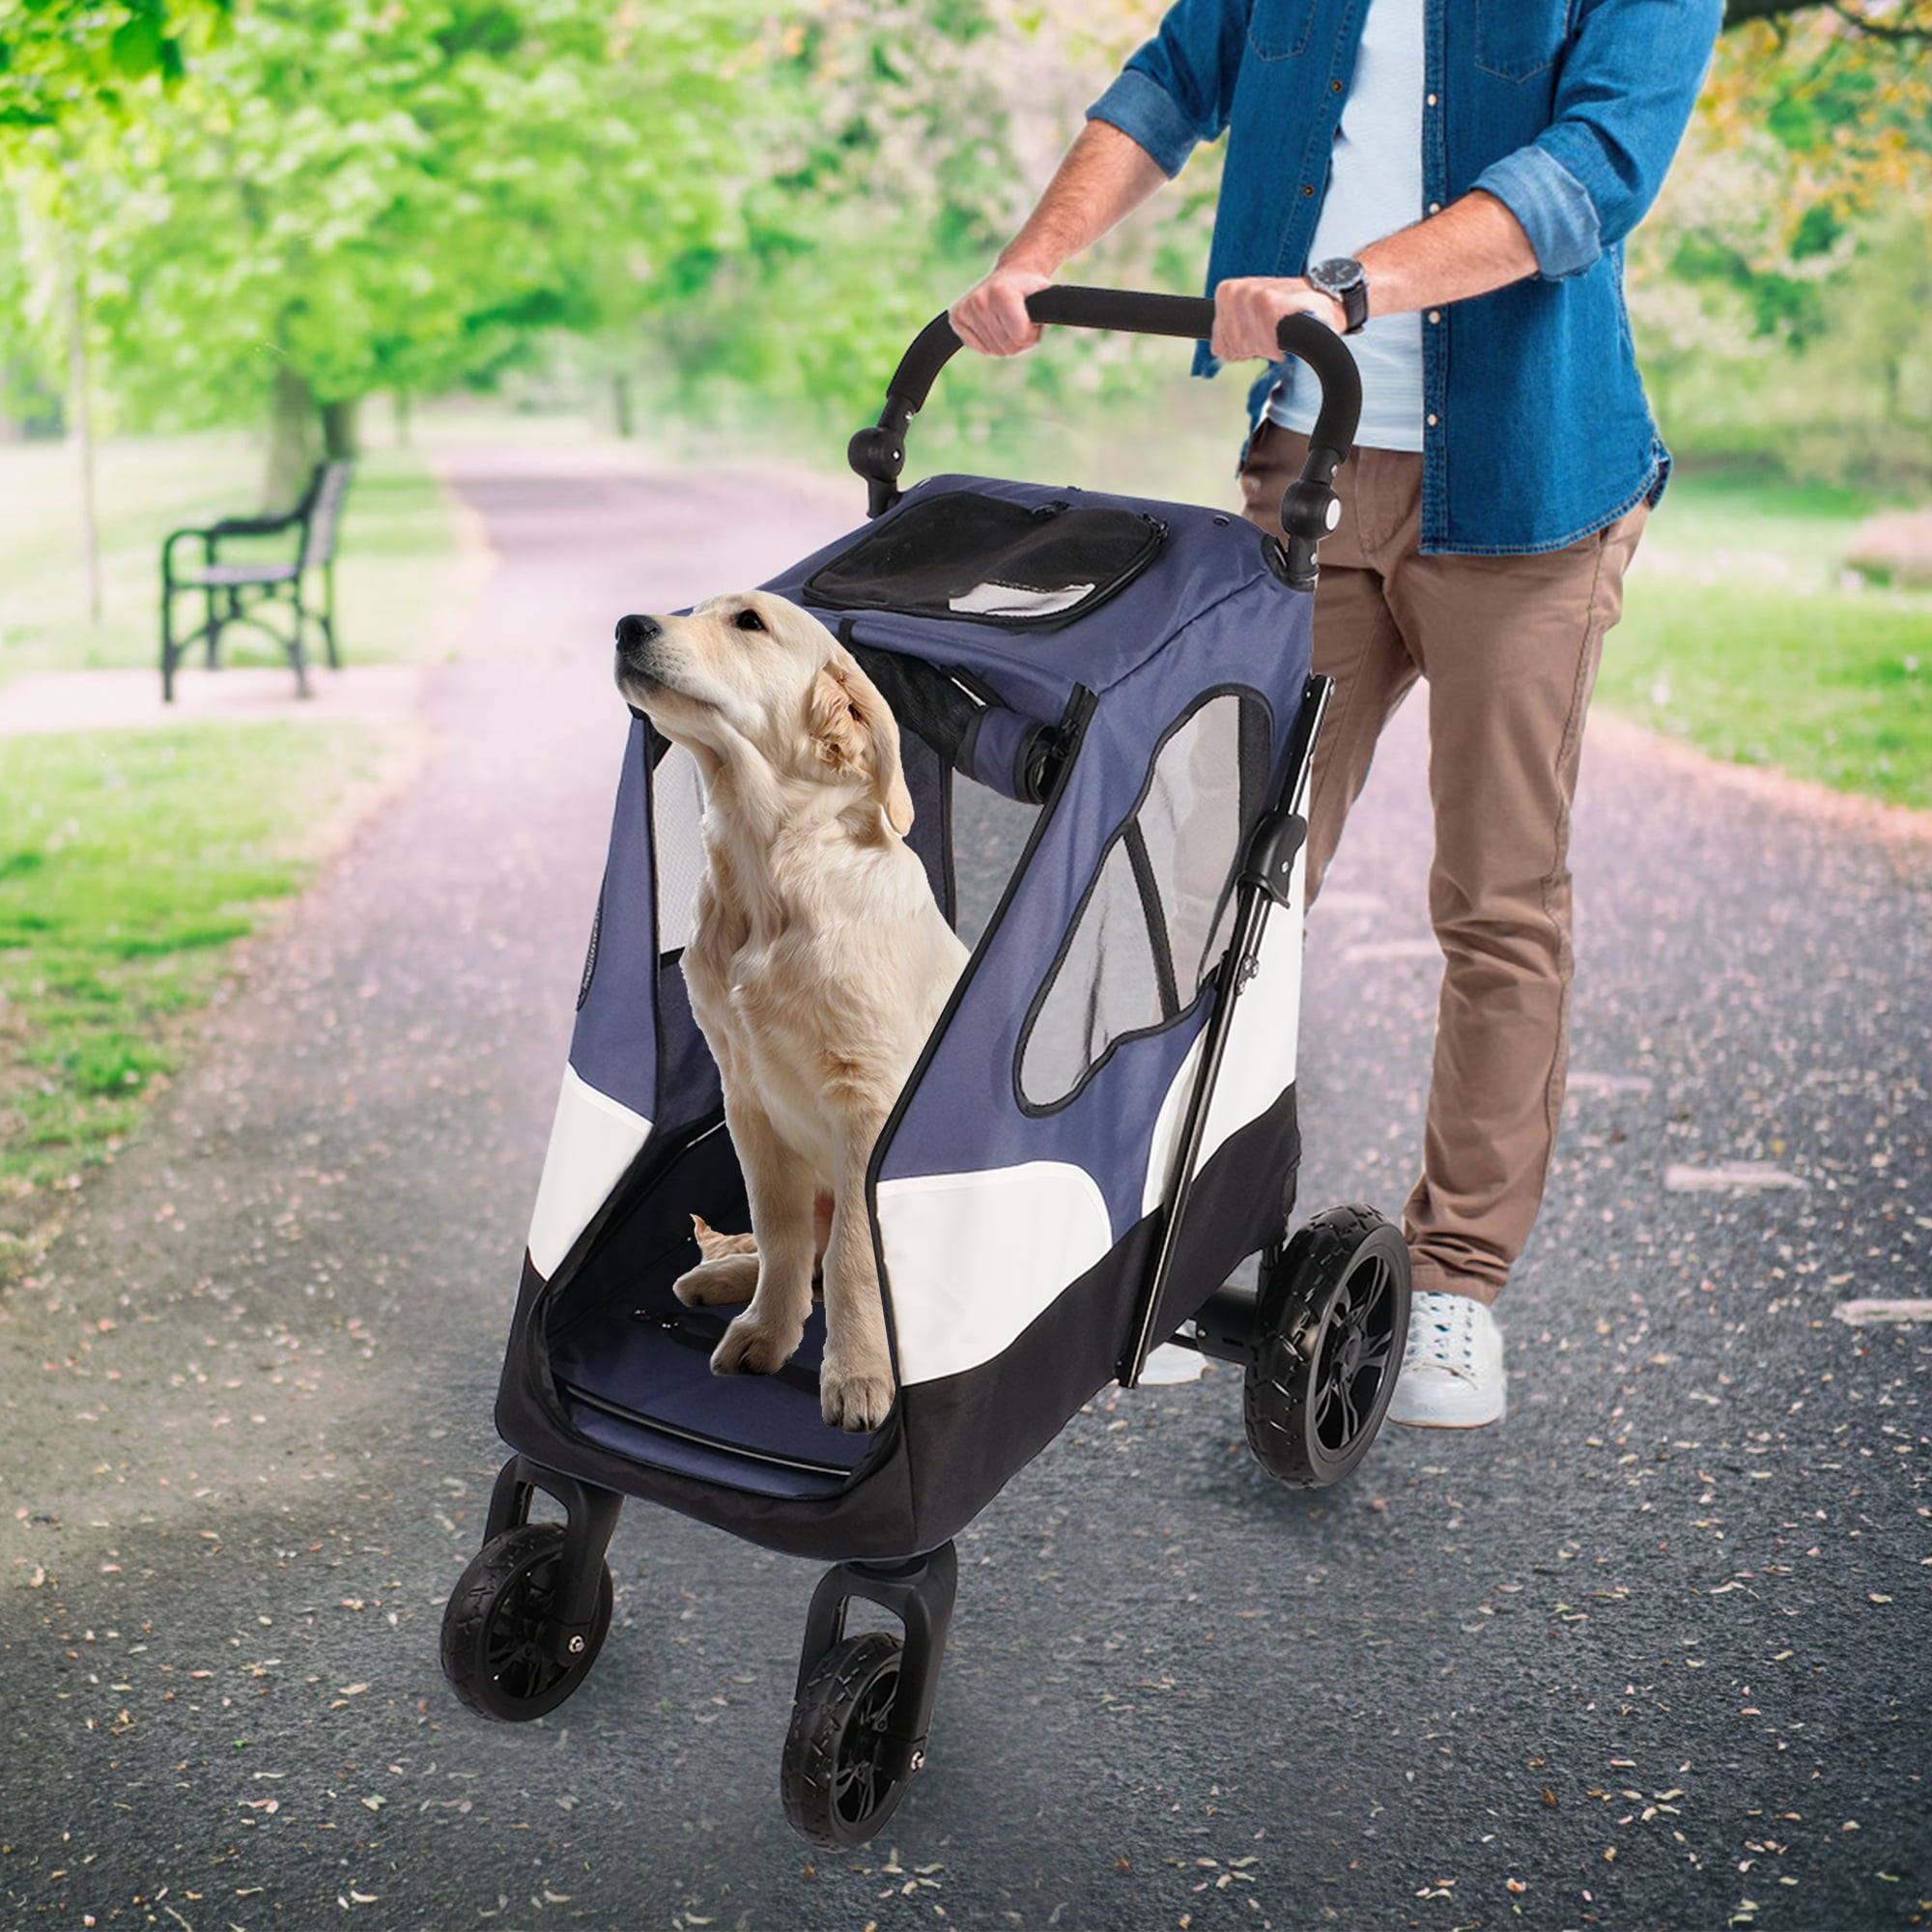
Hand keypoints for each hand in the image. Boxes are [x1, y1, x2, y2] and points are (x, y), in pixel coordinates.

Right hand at [950, 261, 1055, 356]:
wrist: (1011, 274)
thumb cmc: (1031, 288)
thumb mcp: (1048, 296)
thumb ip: (1057, 308)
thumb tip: (1064, 316)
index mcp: (1001, 293)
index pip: (1020, 337)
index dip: (1031, 334)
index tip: (1032, 319)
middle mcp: (980, 300)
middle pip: (1007, 348)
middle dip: (1019, 340)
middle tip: (1020, 320)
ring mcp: (966, 308)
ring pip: (994, 351)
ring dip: (1005, 341)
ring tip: (1007, 321)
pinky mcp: (956, 317)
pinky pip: (979, 348)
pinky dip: (989, 342)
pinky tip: (993, 324)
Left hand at [1211, 277, 1346, 361]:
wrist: (1326, 302)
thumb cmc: (1289, 313)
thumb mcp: (1252, 319)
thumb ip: (1229, 333)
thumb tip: (1219, 351)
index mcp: (1227, 293)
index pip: (1220, 346)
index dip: (1242, 350)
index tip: (1260, 336)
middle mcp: (1236, 291)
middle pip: (1234, 348)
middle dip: (1256, 348)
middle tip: (1275, 332)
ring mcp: (1251, 295)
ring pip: (1249, 346)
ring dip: (1269, 348)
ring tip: (1283, 330)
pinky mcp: (1269, 302)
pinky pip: (1262, 342)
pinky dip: (1276, 347)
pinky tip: (1288, 334)